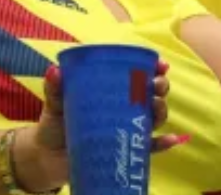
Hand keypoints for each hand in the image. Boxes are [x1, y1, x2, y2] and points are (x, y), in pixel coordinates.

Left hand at [16, 62, 186, 193]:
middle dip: (160, 86)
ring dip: (161, 110)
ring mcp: (127, 128)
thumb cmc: (56, 123)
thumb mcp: (55, 102)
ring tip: (156, 106)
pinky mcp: (126, 148)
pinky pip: (149, 147)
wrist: (48, 157)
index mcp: (110, 90)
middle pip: (151, 93)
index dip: (152, 67)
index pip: (136, 74)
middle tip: (156, 85)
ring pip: (154, 117)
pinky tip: (172, 140)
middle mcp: (124, 107)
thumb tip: (55, 70)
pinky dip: (163, 143)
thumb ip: (55, 88)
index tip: (161, 64)